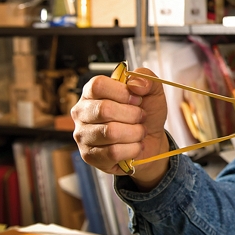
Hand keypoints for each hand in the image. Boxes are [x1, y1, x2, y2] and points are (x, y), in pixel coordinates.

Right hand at [71, 68, 169, 189]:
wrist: (151, 141)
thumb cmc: (146, 114)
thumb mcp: (152, 91)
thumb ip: (146, 78)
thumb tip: (135, 84)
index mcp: (92, 92)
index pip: (98, 85)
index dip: (122, 92)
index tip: (137, 99)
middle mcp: (82, 112)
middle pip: (104, 110)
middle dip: (133, 115)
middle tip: (141, 118)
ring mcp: (82, 135)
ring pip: (111, 133)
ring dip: (135, 133)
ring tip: (139, 132)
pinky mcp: (89, 156)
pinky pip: (113, 152)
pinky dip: (132, 149)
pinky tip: (134, 146)